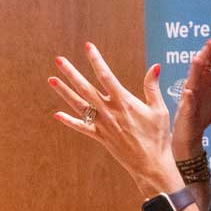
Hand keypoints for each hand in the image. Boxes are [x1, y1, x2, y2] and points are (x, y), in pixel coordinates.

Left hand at [49, 42, 182, 195]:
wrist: (151, 164)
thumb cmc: (158, 136)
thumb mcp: (159, 109)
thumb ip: (152, 87)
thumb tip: (155, 66)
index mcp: (124, 102)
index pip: (106, 76)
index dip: (96, 60)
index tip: (88, 46)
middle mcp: (110, 112)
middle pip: (86, 88)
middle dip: (71, 73)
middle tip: (59, 60)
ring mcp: (102, 125)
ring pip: (79, 105)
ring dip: (64, 92)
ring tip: (51, 80)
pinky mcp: (100, 137)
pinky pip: (81, 127)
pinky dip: (69, 121)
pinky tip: (57, 114)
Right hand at [172, 34, 210, 157]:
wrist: (190, 135)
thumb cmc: (201, 112)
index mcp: (201, 81)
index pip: (206, 60)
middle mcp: (193, 87)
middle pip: (198, 67)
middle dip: (204, 54)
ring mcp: (188, 100)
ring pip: (191, 83)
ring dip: (194, 71)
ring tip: (198, 58)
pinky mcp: (185, 114)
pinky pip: (186, 105)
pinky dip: (187, 98)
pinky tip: (188, 92)